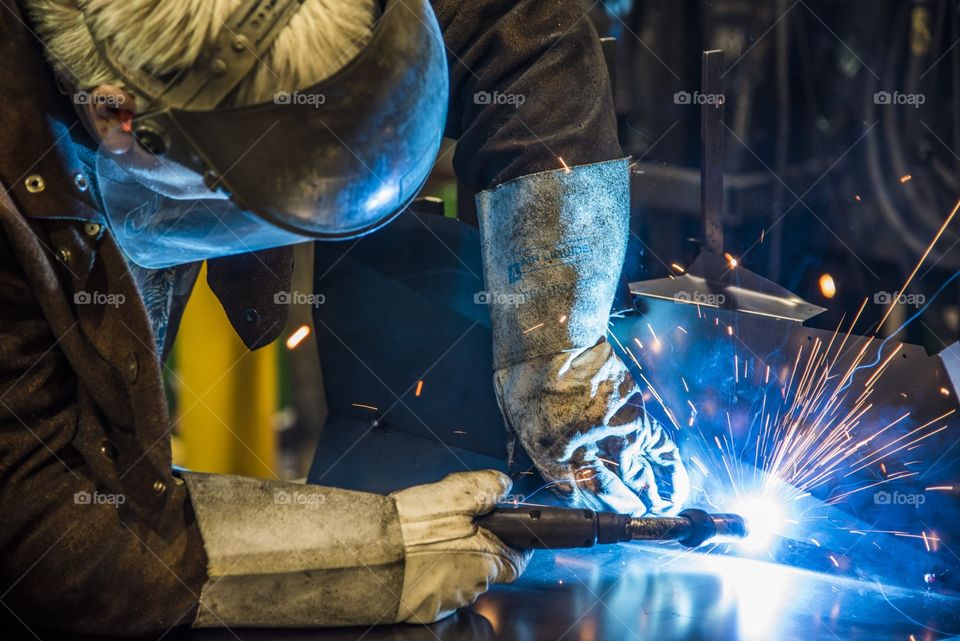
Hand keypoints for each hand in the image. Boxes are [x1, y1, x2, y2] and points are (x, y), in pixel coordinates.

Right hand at [389, 470, 530, 623]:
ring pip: (461, 580)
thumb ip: (489, 486)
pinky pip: (437, 593)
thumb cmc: (413, 528)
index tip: (506, 535)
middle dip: (476, 550)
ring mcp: (448, 600)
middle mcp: (471, 586)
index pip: (517, 562)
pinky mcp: (425, 610)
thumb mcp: (458, 492)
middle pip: (486, 569)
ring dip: (453, 564)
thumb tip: (503, 486)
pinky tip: (417, 561)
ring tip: (429, 544)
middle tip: (454, 530)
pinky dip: (431, 578)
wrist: (372, 553)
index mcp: (487, 559)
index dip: (513, 546)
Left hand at [495, 338, 688, 515]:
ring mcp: (614, 432)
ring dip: (651, 497)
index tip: (606, 515)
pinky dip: (669, 472)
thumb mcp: (513, 423)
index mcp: (551, 457)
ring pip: (637, 477)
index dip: (596, 511)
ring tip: (662, 509)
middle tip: (635, 514)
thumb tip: (530, 475)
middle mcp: (586, 450)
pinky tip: (674, 489)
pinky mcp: (634, 412)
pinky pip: (658, 448)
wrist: (550, 338)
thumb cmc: (525, 377)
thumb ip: (526, 454)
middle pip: (611, 495)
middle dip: (624, 509)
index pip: (581, 499)